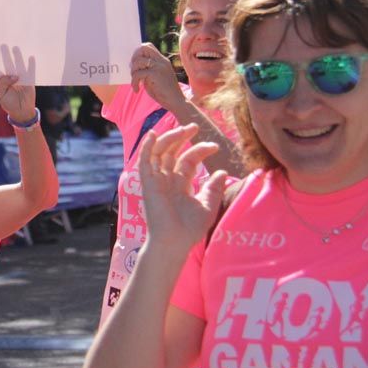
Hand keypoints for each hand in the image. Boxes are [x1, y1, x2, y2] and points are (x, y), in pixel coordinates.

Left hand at [0, 44, 35, 122]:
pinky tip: (31, 57)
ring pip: (18, 66)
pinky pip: (31, 72)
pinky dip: (31, 65)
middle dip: (6, 55)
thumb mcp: (1, 94)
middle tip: (3, 45)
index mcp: (3, 80)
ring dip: (17, 57)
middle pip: (8, 64)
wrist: (20, 112)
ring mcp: (21, 78)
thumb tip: (10, 74)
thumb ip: (2, 83)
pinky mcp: (29, 81)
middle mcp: (11, 77)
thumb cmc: (9, 103)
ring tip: (15, 48)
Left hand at [129, 43, 182, 109]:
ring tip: (136, 82)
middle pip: (143, 48)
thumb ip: (147, 69)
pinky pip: (138, 74)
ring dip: (133, 72)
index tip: (135, 65)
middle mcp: (161, 61)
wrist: (176, 101)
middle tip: (134, 70)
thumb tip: (132, 65)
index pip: (148, 47)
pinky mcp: (155, 74)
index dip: (138, 53)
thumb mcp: (154, 78)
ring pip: (138, 61)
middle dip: (134, 58)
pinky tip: (137, 89)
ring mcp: (159, 66)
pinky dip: (134, 82)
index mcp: (162, 60)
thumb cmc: (164, 92)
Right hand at [137, 124, 226, 251]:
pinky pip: (145, 162)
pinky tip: (154, 134)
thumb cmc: (190, 229)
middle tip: (194, 126)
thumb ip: (213, 188)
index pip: (187, 160)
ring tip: (183, 129)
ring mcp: (156, 181)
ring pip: (159, 153)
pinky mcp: (148, 183)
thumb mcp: (208, 206)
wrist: (175, 241)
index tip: (215, 146)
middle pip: (171, 152)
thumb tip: (222, 172)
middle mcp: (167, 180)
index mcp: (180, 184)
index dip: (200, 150)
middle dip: (182, 138)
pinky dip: (147, 147)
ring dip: (169, 139)